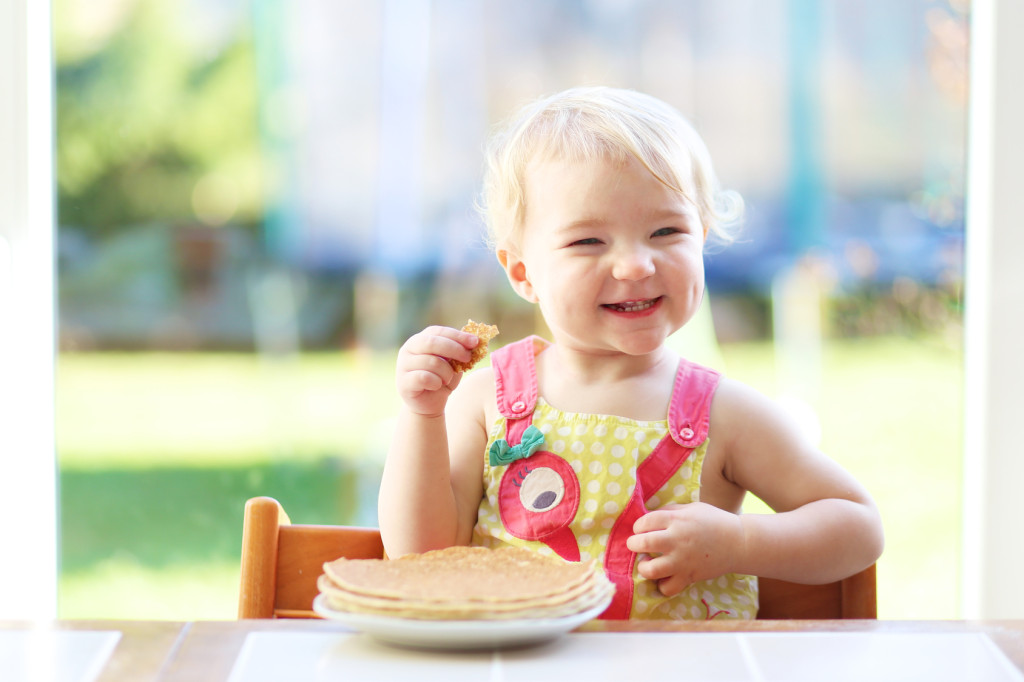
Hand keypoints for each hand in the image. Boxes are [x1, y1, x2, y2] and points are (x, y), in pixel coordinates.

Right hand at [395, 326, 478, 416]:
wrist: (429, 404)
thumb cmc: (442, 380)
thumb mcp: (454, 363)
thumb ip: (460, 351)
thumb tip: (475, 341)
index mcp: (420, 339)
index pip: (438, 331)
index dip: (457, 336)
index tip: (475, 342)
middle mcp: (408, 349)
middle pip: (432, 343)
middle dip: (454, 349)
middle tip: (467, 358)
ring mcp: (403, 365)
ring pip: (431, 362)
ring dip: (446, 372)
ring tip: (447, 379)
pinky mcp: (403, 382)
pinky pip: (424, 378)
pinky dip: (436, 382)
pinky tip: (437, 386)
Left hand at [626, 502, 744, 596]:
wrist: (738, 542)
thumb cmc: (713, 521)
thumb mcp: (691, 508)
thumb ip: (670, 512)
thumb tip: (648, 518)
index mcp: (677, 520)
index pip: (645, 522)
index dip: (638, 526)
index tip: (641, 529)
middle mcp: (677, 540)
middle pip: (642, 543)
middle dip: (633, 544)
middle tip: (636, 545)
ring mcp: (682, 561)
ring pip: (650, 570)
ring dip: (643, 567)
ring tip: (646, 563)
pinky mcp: (689, 577)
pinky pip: (667, 588)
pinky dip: (662, 585)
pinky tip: (663, 577)